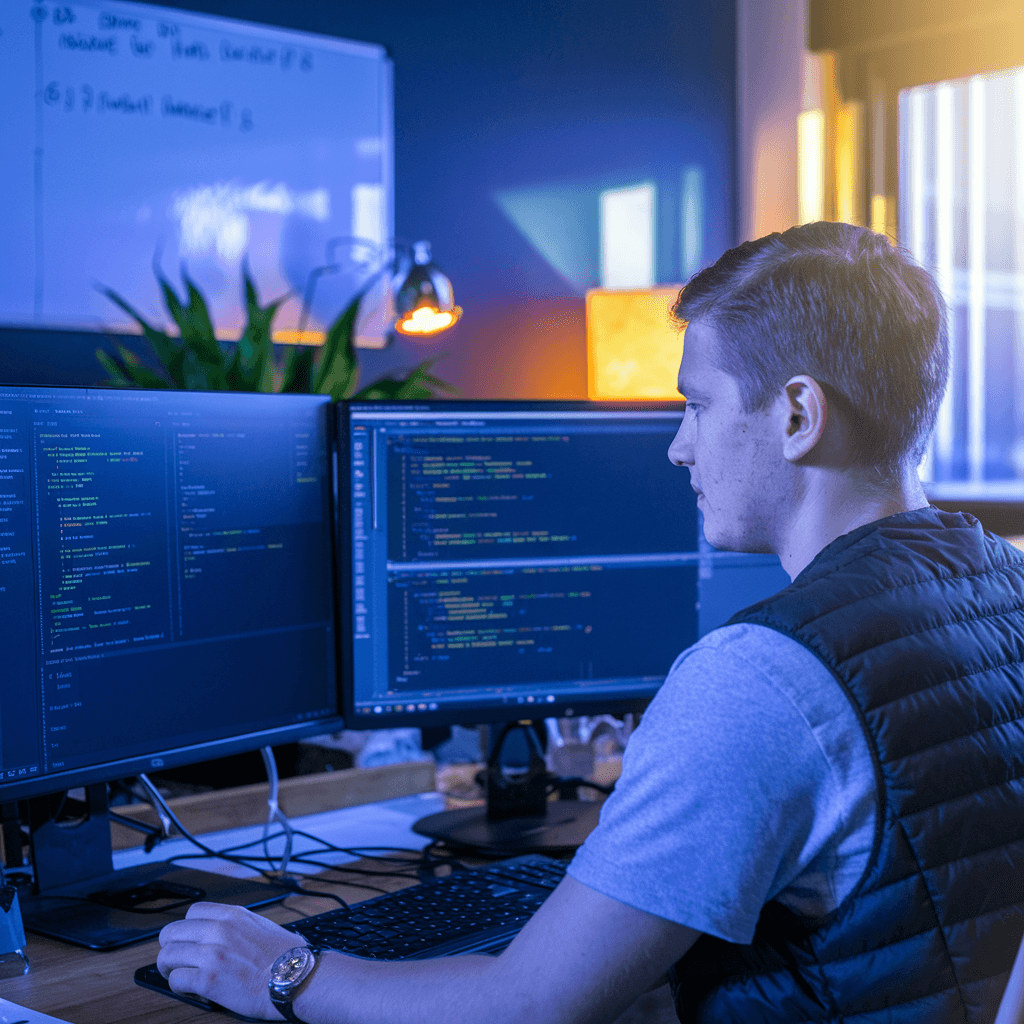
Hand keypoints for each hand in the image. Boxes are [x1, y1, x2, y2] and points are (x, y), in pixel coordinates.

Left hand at [157, 902, 299, 1019]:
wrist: (296, 977)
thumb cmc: (286, 955)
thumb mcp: (262, 925)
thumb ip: (238, 924)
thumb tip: (224, 931)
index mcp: (232, 915)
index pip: (192, 912)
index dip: (186, 928)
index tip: (188, 940)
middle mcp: (219, 930)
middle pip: (172, 932)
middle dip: (170, 947)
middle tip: (176, 960)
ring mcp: (212, 954)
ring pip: (167, 956)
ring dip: (170, 968)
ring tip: (178, 975)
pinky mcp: (208, 980)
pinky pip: (176, 980)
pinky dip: (179, 986)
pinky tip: (191, 988)